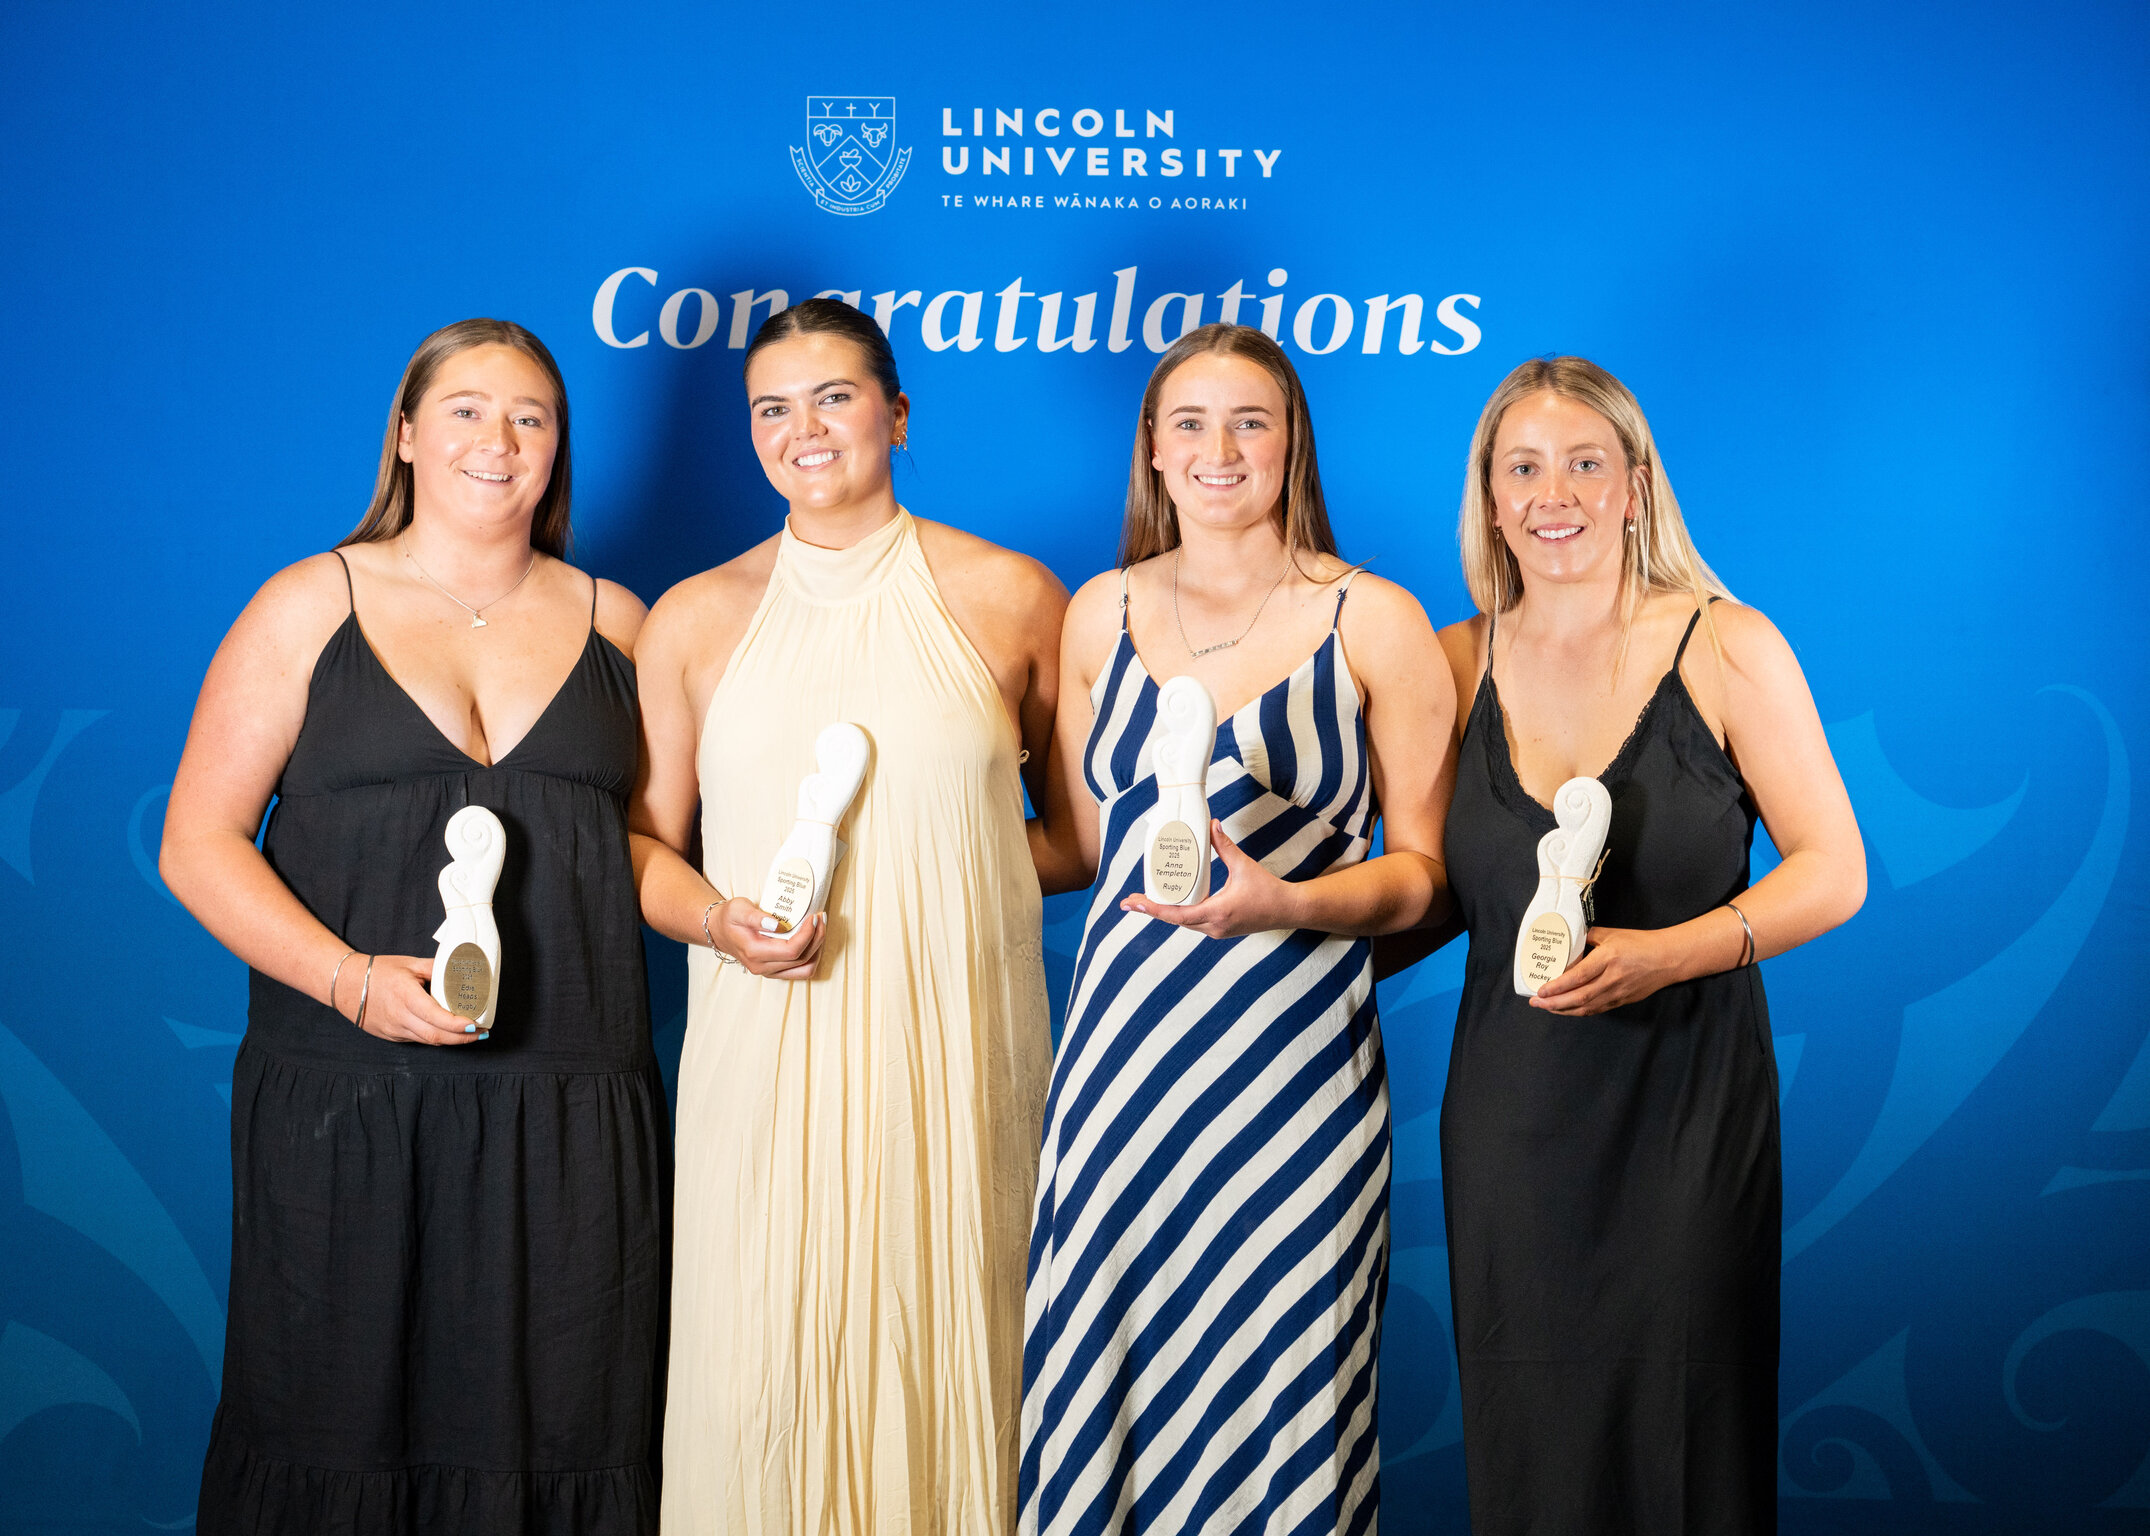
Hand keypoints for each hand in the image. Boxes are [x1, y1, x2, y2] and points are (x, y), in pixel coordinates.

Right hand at [341, 955, 485, 1044]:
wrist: (345, 985)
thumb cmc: (377, 971)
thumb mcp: (409, 964)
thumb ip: (435, 968)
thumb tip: (460, 969)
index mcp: (406, 996)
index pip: (436, 1017)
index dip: (458, 1025)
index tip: (475, 1025)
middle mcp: (400, 1017)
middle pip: (436, 1036)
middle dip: (462, 1038)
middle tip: (481, 1033)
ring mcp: (394, 1029)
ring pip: (428, 1041)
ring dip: (451, 1040)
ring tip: (471, 1035)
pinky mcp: (390, 1036)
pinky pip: (418, 1040)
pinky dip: (435, 1037)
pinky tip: (447, 1032)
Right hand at [708, 897, 826, 979]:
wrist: (720, 931)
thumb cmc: (730, 918)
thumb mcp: (738, 909)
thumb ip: (755, 917)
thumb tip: (776, 924)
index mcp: (754, 952)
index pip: (791, 951)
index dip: (807, 935)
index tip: (813, 918)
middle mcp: (762, 967)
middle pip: (802, 960)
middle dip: (817, 938)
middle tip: (821, 918)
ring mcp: (769, 972)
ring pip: (805, 969)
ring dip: (818, 949)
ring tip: (821, 928)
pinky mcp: (775, 971)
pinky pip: (801, 970)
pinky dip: (812, 955)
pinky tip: (814, 938)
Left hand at [1118, 820, 1305, 939]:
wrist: (1289, 909)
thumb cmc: (1268, 890)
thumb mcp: (1243, 866)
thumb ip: (1224, 846)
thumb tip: (1211, 825)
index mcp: (1216, 913)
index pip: (1176, 914)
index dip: (1151, 909)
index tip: (1132, 904)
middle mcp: (1213, 926)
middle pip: (1174, 920)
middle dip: (1152, 909)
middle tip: (1130, 901)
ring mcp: (1216, 930)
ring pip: (1183, 922)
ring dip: (1165, 912)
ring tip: (1145, 900)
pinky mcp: (1221, 929)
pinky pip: (1194, 922)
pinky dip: (1180, 912)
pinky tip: (1170, 902)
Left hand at [1529, 925, 1687, 1014]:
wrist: (1667, 959)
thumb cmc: (1640, 943)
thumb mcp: (1612, 934)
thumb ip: (1588, 937)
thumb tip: (1569, 942)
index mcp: (1609, 958)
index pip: (1579, 976)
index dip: (1558, 986)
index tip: (1541, 989)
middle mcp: (1612, 978)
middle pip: (1579, 997)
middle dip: (1554, 1003)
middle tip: (1536, 1002)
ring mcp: (1618, 993)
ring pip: (1586, 1007)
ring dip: (1563, 1010)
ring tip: (1546, 1007)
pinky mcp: (1622, 1001)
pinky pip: (1596, 1009)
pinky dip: (1579, 1011)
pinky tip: (1566, 1009)